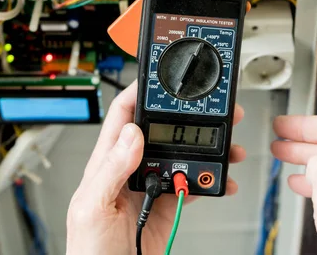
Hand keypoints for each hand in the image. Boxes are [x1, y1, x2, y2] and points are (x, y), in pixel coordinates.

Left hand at [66, 81, 246, 254]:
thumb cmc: (89, 252)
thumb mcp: (92, 208)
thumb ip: (111, 170)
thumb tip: (131, 134)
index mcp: (108, 162)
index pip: (123, 116)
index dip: (139, 92)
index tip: (159, 78)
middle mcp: (132, 168)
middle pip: (162, 130)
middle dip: (187, 116)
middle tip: (212, 108)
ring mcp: (153, 185)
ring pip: (183, 155)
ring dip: (207, 148)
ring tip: (228, 145)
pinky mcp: (169, 204)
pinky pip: (193, 184)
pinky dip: (211, 181)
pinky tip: (222, 179)